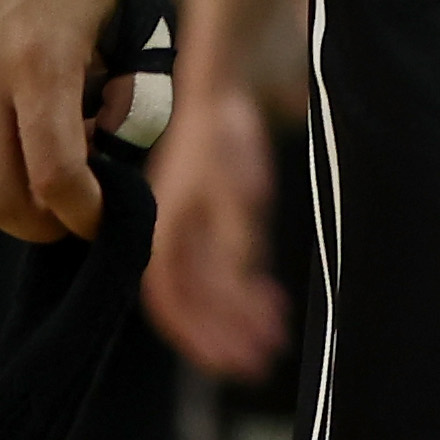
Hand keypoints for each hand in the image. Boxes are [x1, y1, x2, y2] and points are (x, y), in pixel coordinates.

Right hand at [0, 0, 132, 242]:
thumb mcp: (140, 17)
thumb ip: (134, 91)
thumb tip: (111, 155)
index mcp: (41, 60)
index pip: (53, 175)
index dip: (80, 213)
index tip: (102, 219)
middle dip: (37, 224)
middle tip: (71, 217)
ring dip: (14, 174)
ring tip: (57, 135)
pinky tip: (23, 102)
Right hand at [143, 79, 283, 377]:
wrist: (229, 75)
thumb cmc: (226, 127)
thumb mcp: (236, 182)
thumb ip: (235, 233)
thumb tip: (238, 286)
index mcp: (166, 227)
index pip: (171, 297)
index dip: (197, 332)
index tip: (230, 360)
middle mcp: (176, 231)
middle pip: (194, 299)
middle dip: (223, 334)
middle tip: (259, 364)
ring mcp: (197, 223)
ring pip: (214, 286)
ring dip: (239, 316)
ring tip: (273, 341)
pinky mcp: (221, 213)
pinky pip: (229, 264)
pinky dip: (250, 288)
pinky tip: (272, 303)